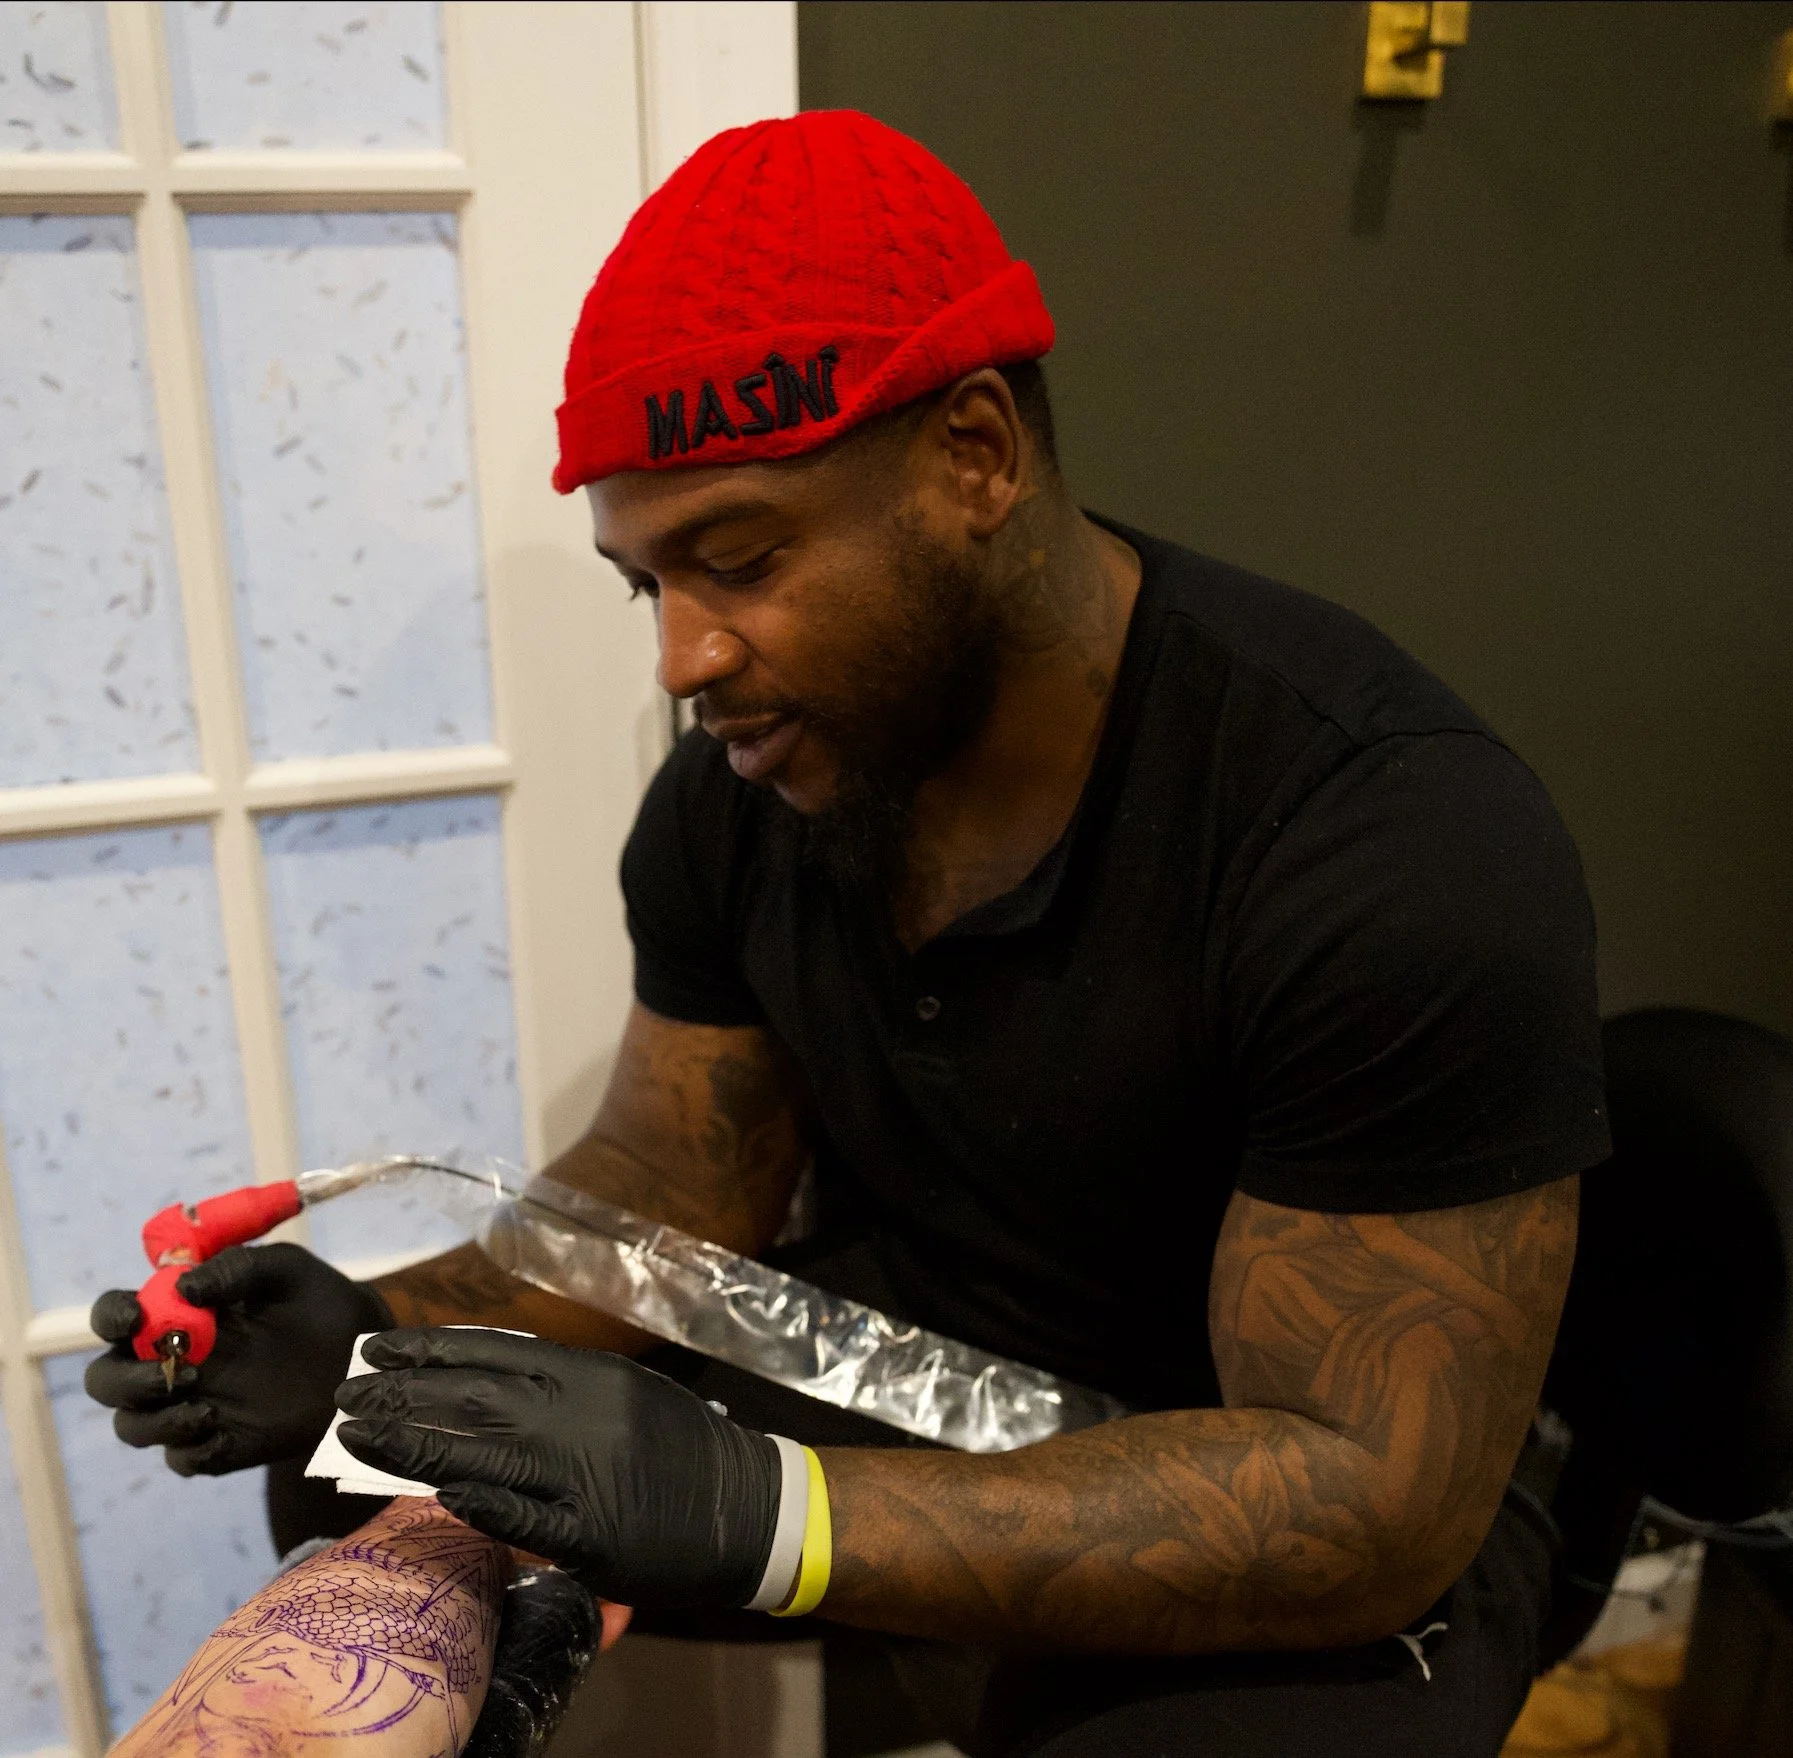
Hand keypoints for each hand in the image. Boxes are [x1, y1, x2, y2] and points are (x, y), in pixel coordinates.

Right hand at [84, 1244, 391, 1475]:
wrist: (364, 1356)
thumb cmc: (318, 1302)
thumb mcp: (286, 1271)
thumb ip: (237, 1267)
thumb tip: (184, 1287)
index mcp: (178, 1314)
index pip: (117, 1316)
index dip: (112, 1317)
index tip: (135, 1319)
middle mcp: (173, 1361)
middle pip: (106, 1380)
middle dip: (124, 1380)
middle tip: (177, 1370)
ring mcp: (191, 1404)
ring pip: (132, 1426)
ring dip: (154, 1420)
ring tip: (206, 1408)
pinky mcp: (218, 1443)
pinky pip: (181, 1459)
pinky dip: (190, 1449)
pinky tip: (221, 1430)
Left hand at [334, 1328, 781, 1608]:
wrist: (748, 1506)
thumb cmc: (680, 1447)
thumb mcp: (625, 1394)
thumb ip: (560, 1386)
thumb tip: (480, 1380)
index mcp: (590, 1374)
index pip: (493, 1355)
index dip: (429, 1351)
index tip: (378, 1350)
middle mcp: (583, 1415)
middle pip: (474, 1400)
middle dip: (403, 1396)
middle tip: (345, 1395)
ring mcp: (586, 1475)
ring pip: (483, 1455)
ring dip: (414, 1447)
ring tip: (359, 1439)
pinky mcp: (592, 1535)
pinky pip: (522, 1518)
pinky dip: (477, 1504)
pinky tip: (434, 1495)